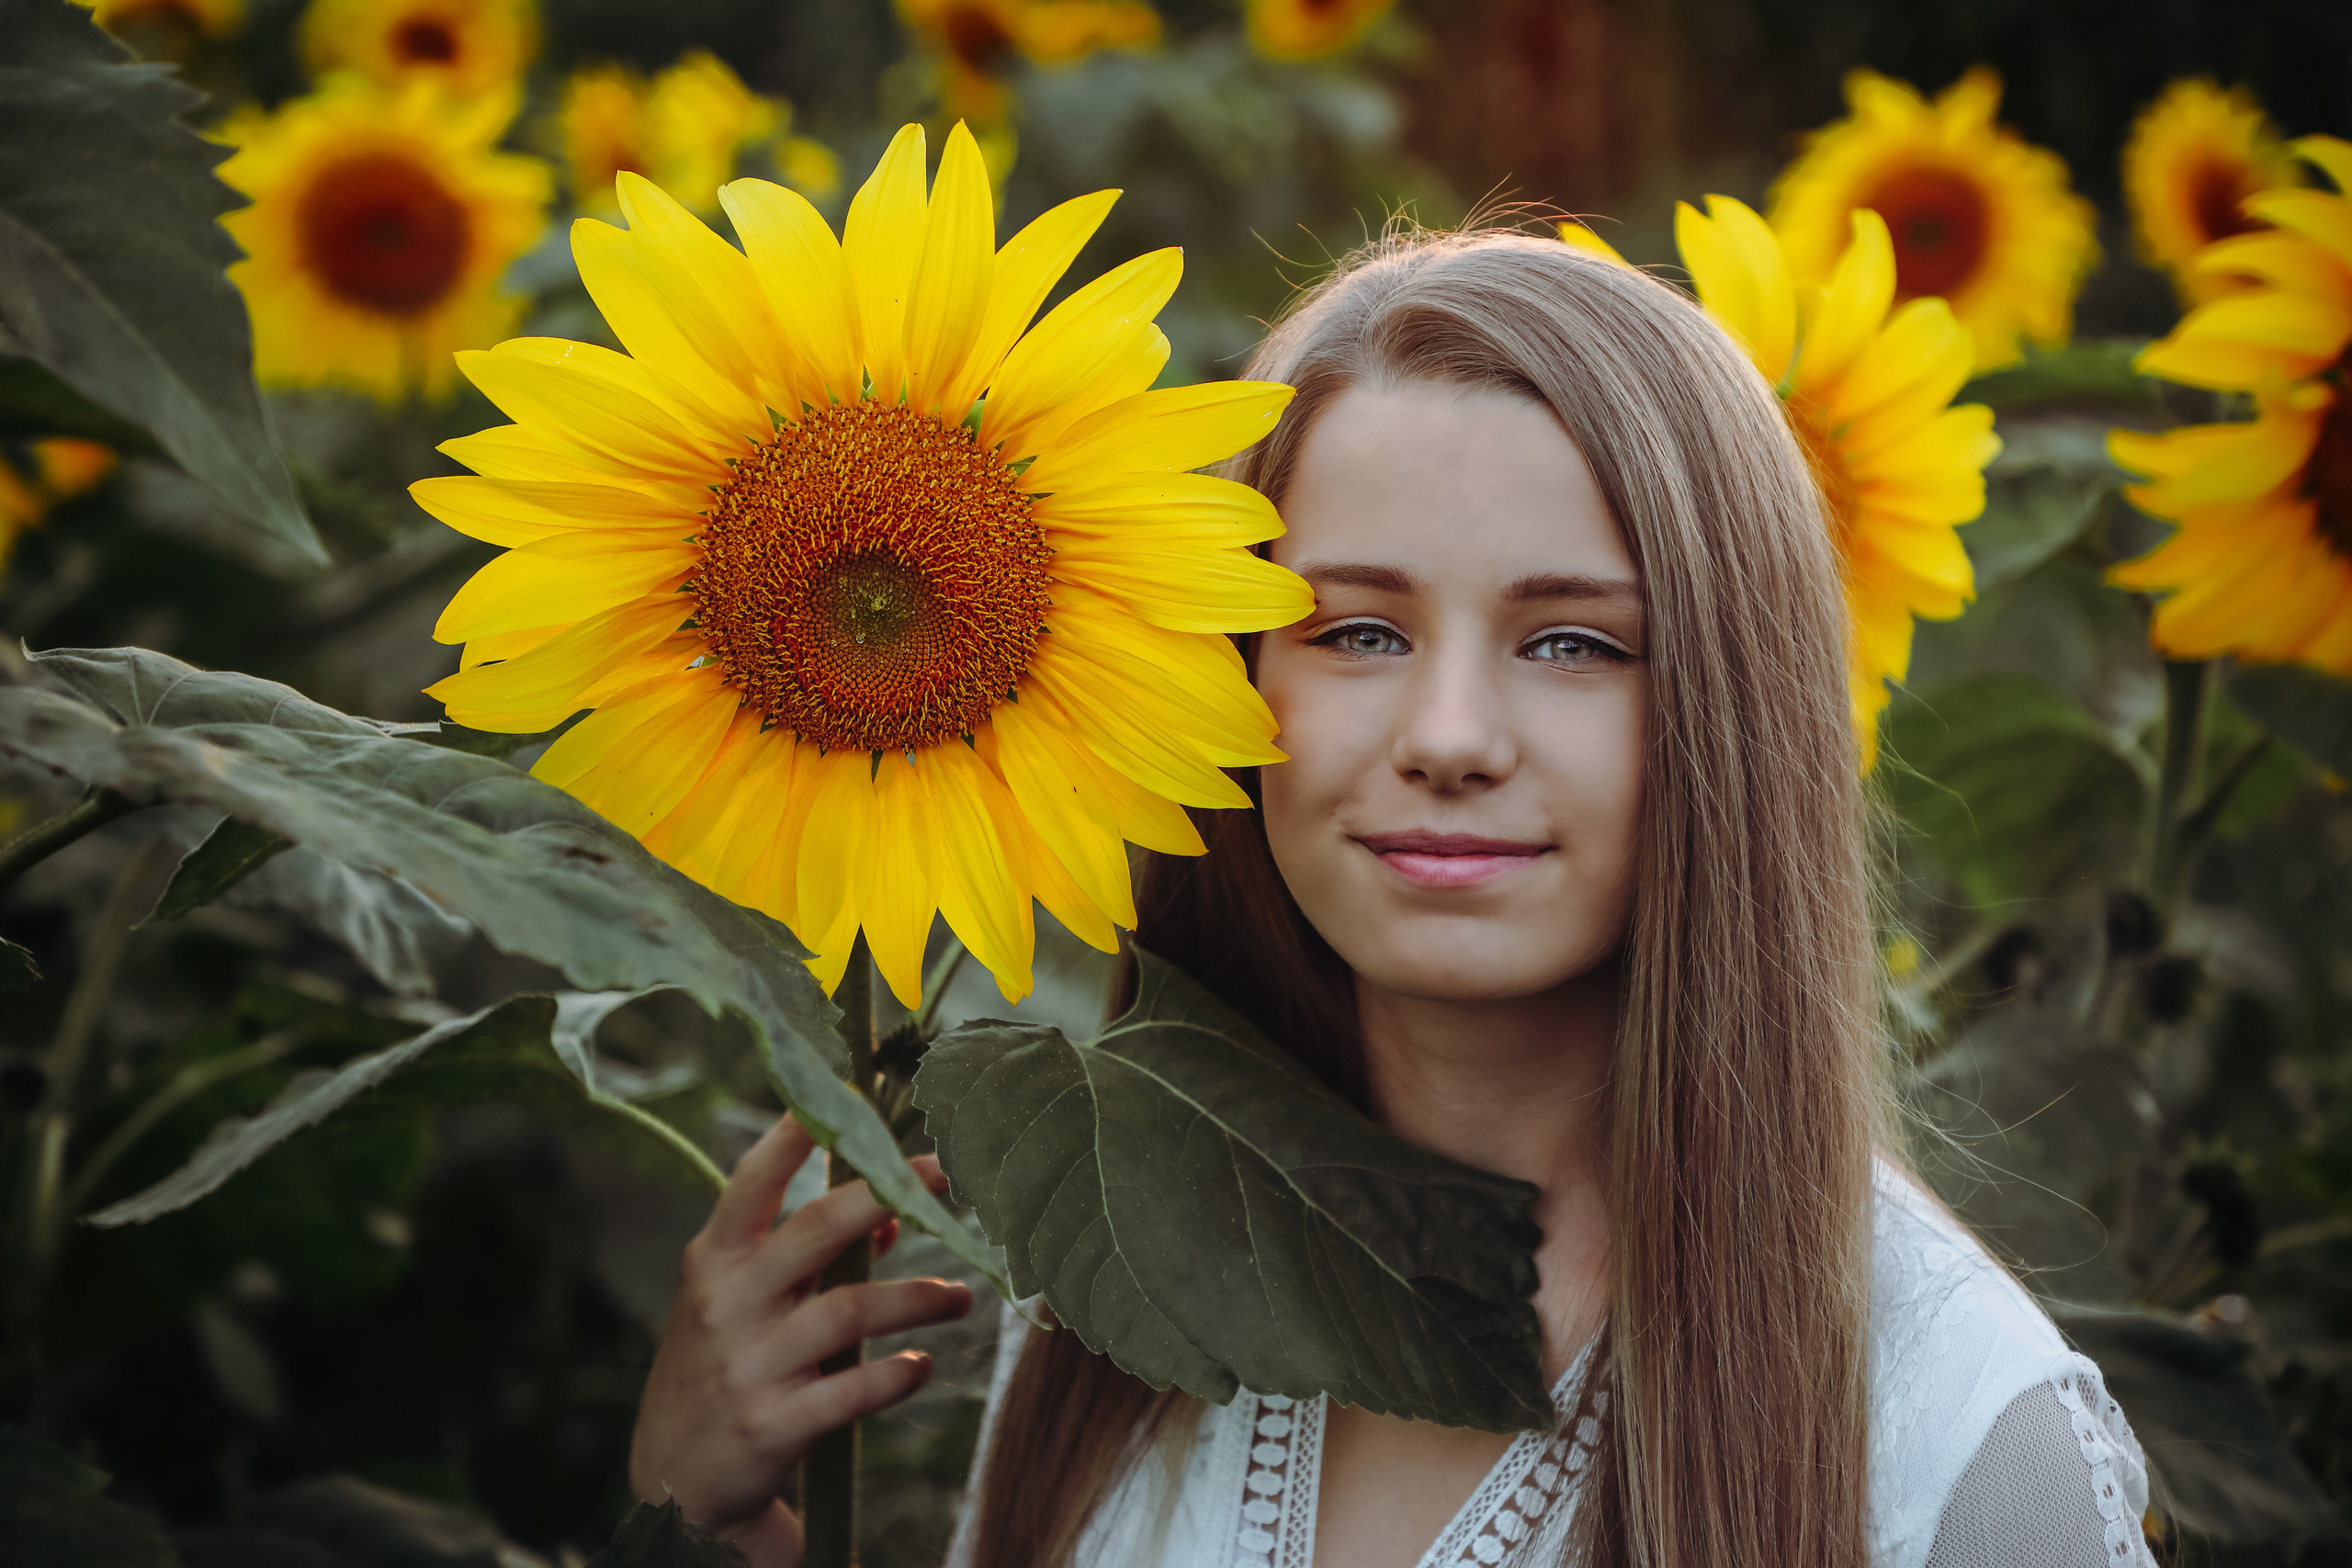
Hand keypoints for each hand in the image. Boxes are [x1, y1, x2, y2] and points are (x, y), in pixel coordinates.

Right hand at [628, 1115, 974, 1567]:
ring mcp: (749, 1365)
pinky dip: (897, 1376)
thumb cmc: (720, 1364)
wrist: (671, 1480)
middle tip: (946, 1179)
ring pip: (850, 1311)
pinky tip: (921, 1367)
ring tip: (960, 1298)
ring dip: (917, 1298)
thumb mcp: (736, 1300)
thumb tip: (892, 1208)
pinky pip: (853, 1391)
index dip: (796, 1136)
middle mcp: (727, 1304)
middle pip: (816, 1230)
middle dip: (887, 1195)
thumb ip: (800, 1253)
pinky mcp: (773, 1425)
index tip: (849, 1100)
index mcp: (713, 1261)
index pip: (752, 1181)